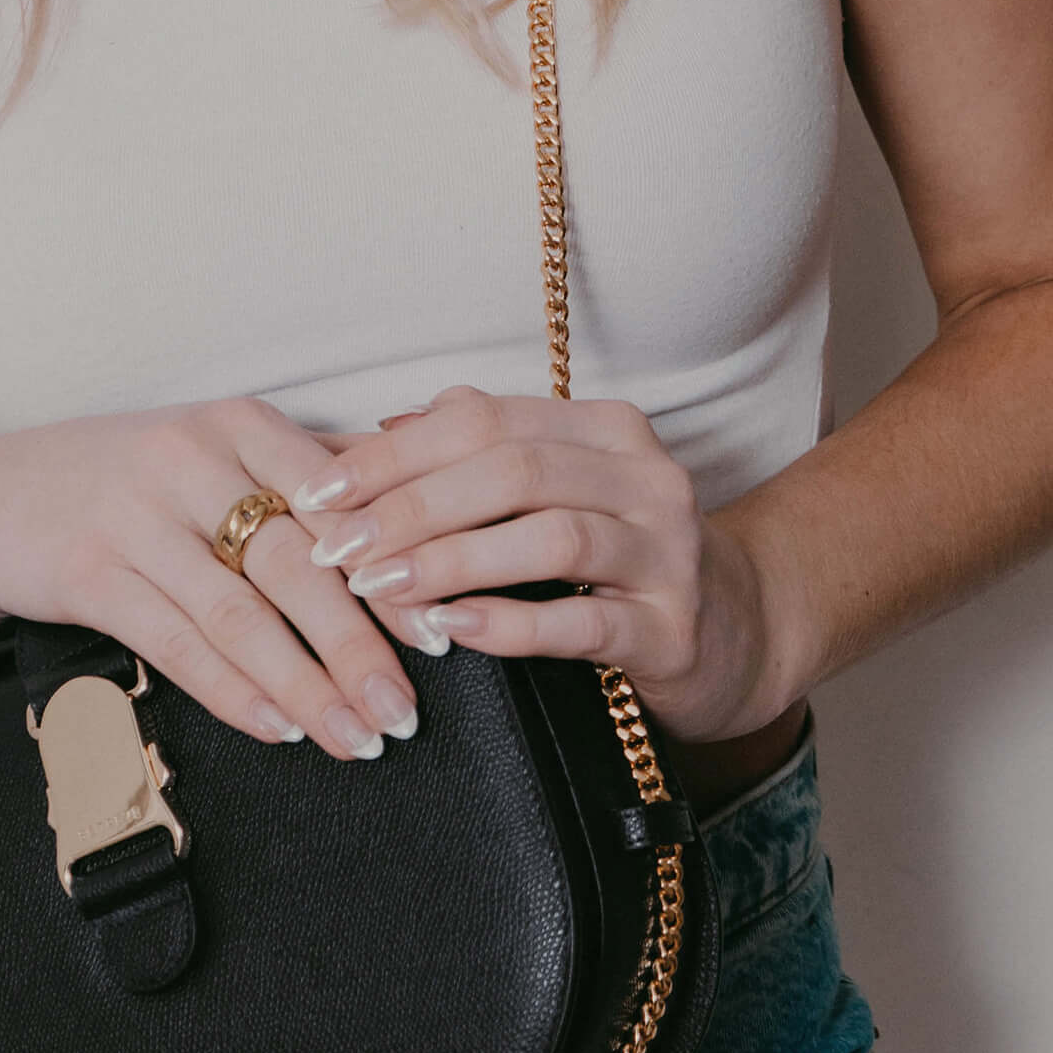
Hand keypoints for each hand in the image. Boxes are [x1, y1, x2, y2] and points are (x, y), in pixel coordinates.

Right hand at [0, 396, 417, 760]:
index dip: (395, 573)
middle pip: (295, 565)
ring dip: (304, 686)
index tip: (443, 634)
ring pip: (239, 614)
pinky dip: (233, 691)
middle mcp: (190, 460)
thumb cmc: (130, 482)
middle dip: (359, 647)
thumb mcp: (217, 452)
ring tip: (354, 736)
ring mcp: (135, 517)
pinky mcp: (89, 572)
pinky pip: (175, 644)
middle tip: (404, 711)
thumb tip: (420, 510)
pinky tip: (278, 726)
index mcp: (239, 425)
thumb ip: (310, 476)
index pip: (337, 503)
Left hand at [290, 384, 788, 741]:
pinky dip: (511, 622)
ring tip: (380, 588)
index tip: (315, 493)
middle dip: (409, 507)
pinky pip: (584, 621)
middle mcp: (644, 475)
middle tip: (335, 549)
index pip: (481, 419)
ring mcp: (668, 551)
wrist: (737, 633)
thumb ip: (464, 464)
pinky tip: (452, 628)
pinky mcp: (673, 628)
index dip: (390, 455)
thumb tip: (361, 438)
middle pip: (511, 468)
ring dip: (452, 560)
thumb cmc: (617, 565)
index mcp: (603, 429)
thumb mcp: (548, 499)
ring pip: (551, 536)